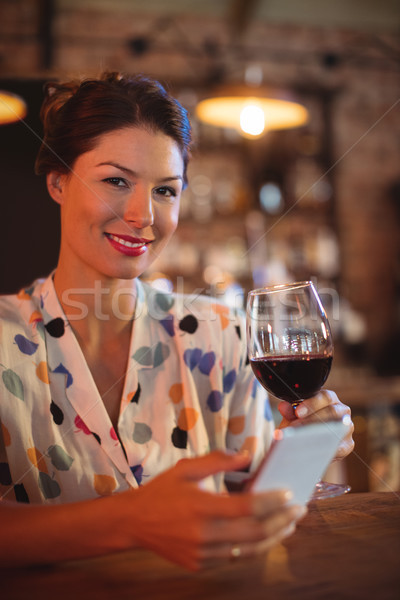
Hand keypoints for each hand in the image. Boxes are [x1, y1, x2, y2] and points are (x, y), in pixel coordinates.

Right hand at [121, 451, 306, 570]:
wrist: (133, 523)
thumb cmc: (161, 491)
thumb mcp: (185, 468)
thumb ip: (217, 461)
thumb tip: (247, 456)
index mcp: (201, 507)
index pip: (247, 507)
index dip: (271, 501)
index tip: (289, 493)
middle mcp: (204, 534)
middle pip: (254, 533)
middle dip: (282, 521)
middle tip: (299, 510)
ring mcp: (202, 554)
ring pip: (248, 551)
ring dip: (273, 538)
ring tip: (289, 524)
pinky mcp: (200, 565)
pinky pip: (234, 558)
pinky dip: (252, 546)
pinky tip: (264, 535)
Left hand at [277, 390, 354, 459]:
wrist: (305, 444)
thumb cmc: (302, 424)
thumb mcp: (293, 417)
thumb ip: (289, 411)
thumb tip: (283, 406)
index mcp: (329, 399)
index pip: (326, 397)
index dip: (312, 403)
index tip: (297, 412)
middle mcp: (341, 411)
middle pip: (333, 412)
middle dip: (313, 419)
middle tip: (296, 427)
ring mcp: (346, 428)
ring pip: (338, 428)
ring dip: (319, 433)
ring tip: (301, 439)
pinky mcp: (347, 445)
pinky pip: (340, 447)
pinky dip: (326, 449)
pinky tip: (312, 451)